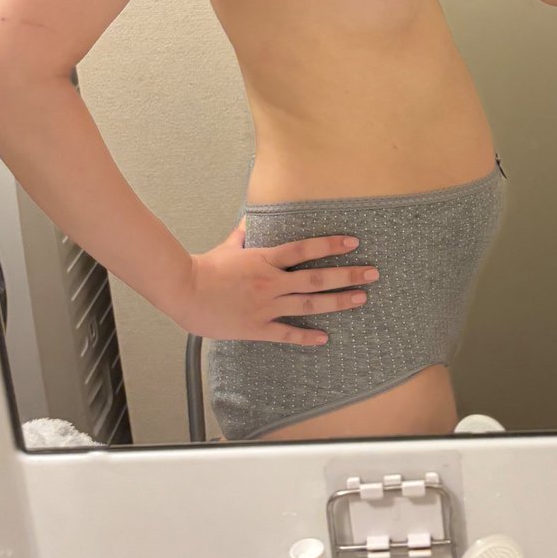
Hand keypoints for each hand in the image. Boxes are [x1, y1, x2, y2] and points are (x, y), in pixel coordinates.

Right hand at [170, 222, 377, 345]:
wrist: (183, 291)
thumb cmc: (205, 268)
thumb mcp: (229, 246)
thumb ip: (244, 233)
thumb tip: (253, 220)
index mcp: (264, 259)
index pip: (304, 249)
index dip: (330, 244)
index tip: (353, 241)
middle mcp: (270, 282)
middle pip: (316, 278)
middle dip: (347, 275)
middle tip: (372, 273)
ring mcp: (265, 306)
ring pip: (309, 305)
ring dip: (337, 301)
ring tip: (361, 299)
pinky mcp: (257, 327)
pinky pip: (286, 334)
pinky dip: (306, 337)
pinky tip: (325, 337)